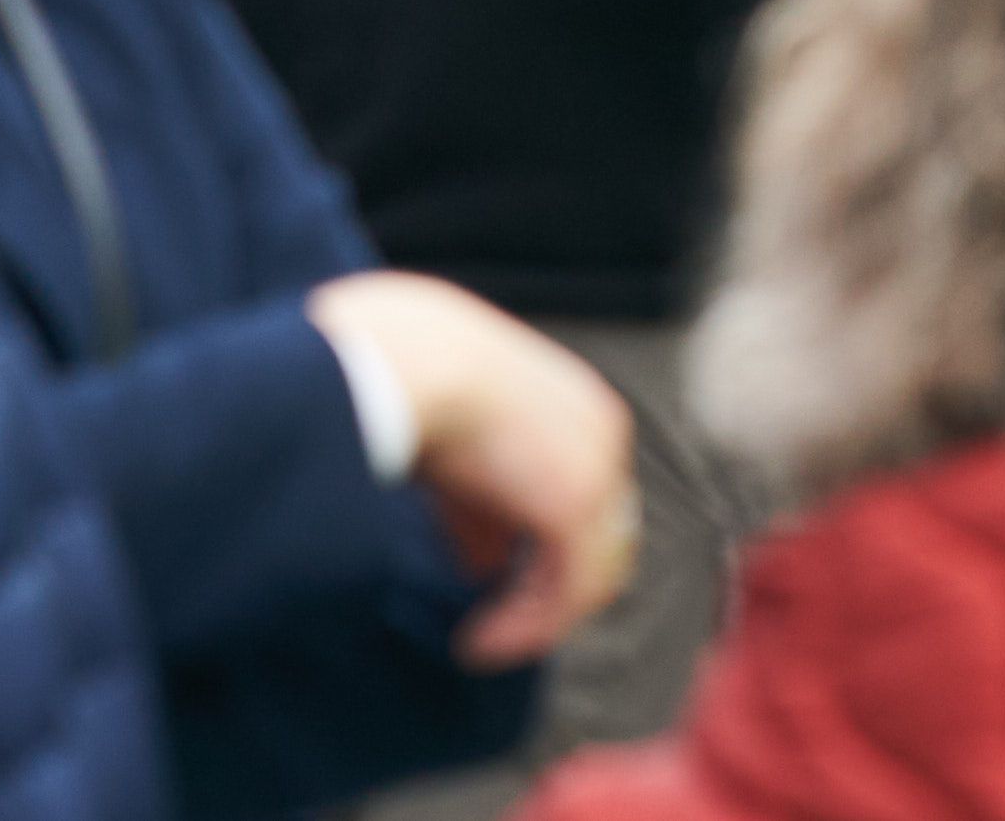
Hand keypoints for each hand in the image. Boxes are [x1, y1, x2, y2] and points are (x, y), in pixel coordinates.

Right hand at [303, 271, 643, 667]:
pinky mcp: (574, 505)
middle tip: (493, 620)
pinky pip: (566, 593)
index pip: (582, 493)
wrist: (406, 359)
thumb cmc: (409, 382)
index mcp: (574, 406)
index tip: (481, 568)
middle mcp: (597, 434)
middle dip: (544, 579)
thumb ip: (477, 496)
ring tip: (477, 644)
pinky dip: (524, 628)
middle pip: (597, 534)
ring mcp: (595, 468)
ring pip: (587, 572)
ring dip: (532, 617)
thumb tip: (481, 556)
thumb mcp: (450, 437)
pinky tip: (475, 644)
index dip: (538, 540)